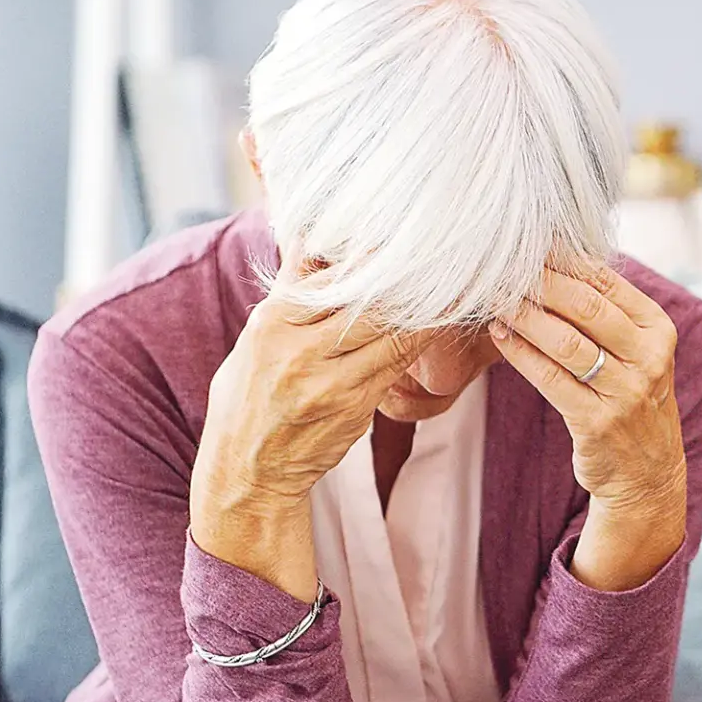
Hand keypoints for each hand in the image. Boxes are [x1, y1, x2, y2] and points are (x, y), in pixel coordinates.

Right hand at [190, 258, 432, 595]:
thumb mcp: (257, 336)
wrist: (246, 469)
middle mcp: (299, 351)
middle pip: (368, 301)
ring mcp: (330, 382)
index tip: (402, 237)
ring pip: (393, 332)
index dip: (370, 255)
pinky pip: (398, 364)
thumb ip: (290, 289)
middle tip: (442, 254)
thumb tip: (312, 232)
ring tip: (454, 281)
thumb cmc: (250, 395)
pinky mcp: (356, 407)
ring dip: (426, 308)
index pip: (329, 276)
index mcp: (271, 323)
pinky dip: (419, 340)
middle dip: (406, 278)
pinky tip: (439, 321)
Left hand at [489, 266, 687, 588]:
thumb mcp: (638, 353)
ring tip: (494, 299)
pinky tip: (500, 335)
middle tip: (502, 268)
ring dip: (523, 316)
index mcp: (659, 330)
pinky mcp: (597, 422)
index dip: (563, 260)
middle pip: (585, 306)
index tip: (527, 246)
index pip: (607, 281)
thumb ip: (609, 312)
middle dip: (539, 283)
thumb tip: (556, 259)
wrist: (647, 474)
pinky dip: (520, 353)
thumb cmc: (631, 401)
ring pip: (565, 341)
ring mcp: (626, 392)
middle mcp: (649, 358)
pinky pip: (549, 378)